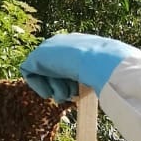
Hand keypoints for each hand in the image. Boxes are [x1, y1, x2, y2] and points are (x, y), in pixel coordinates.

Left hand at [19, 33, 140, 98]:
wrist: (100, 60)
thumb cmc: (109, 69)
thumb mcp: (103, 73)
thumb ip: (97, 77)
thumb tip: (111, 91)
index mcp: (78, 45)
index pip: (67, 67)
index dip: (70, 84)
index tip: (77, 93)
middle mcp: (62, 44)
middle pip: (54, 71)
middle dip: (62, 87)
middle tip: (70, 96)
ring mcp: (48, 48)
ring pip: (45, 74)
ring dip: (55, 88)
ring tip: (66, 92)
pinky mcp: (37, 55)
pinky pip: (29, 73)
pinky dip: (38, 86)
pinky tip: (50, 92)